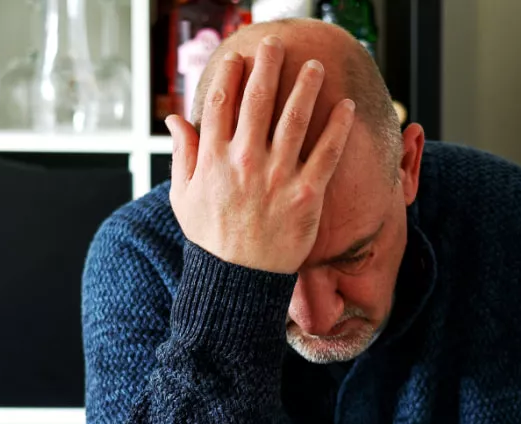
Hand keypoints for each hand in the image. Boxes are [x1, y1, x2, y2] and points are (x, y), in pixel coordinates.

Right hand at [165, 35, 356, 273]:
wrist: (238, 281)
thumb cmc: (211, 240)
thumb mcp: (183, 197)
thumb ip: (182, 154)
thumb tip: (174, 120)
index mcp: (213, 159)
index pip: (221, 102)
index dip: (230, 73)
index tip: (239, 56)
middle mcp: (244, 161)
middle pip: (258, 99)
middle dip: (268, 66)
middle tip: (278, 45)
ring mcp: (277, 177)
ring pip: (294, 118)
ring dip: (306, 86)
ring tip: (315, 67)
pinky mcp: (306, 194)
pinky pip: (326, 153)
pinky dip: (338, 127)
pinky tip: (345, 107)